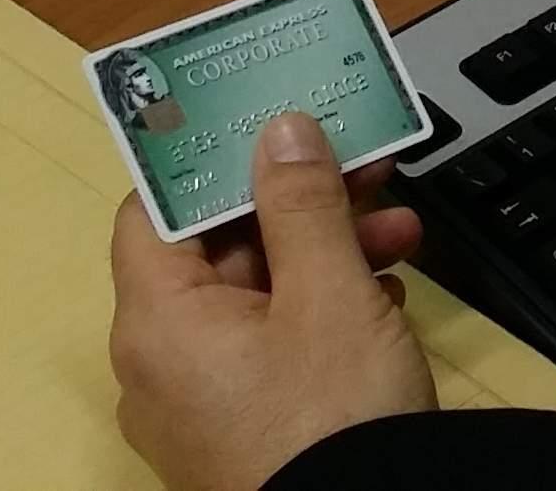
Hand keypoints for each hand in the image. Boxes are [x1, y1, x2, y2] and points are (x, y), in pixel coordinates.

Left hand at [108, 112, 437, 490]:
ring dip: (324, 254)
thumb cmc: (334, 419)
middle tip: (363, 167)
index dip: (211, 161)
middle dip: (298, 204)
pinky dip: (320, 311)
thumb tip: (277, 132)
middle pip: (216, 252)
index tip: (266, 121)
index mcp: (157, 323)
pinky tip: (384, 297)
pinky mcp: (240, 433)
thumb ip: (302, 202)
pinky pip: (268, 350)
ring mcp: (200, 407)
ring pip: (254, 299)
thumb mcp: (330, 292)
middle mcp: (160, 366)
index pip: (157, 211)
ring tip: (398, 233)